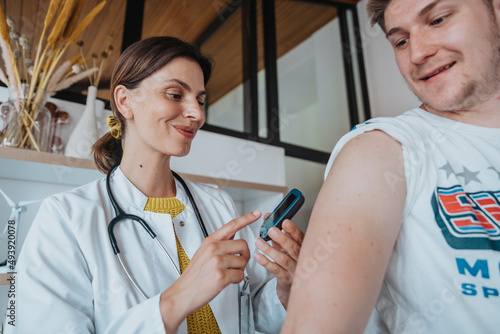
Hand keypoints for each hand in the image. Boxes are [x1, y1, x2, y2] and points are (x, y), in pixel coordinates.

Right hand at [160, 210, 261, 332]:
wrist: (183, 293)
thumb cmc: (194, 275)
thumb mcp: (203, 253)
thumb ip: (219, 244)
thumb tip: (234, 237)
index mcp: (210, 241)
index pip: (232, 225)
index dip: (246, 218)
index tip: (256, 213)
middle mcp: (213, 249)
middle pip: (243, 245)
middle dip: (244, 256)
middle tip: (236, 263)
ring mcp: (217, 261)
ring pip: (243, 261)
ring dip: (239, 270)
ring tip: (227, 273)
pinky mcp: (221, 275)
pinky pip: (240, 275)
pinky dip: (236, 280)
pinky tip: (226, 281)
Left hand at [254, 215, 303, 308]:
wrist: (293, 285)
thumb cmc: (291, 261)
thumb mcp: (287, 247)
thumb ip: (278, 234)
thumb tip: (268, 218)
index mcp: (304, 248)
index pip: (301, 238)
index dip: (293, 230)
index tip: (285, 222)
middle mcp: (302, 259)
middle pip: (294, 249)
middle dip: (282, 239)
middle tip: (271, 230)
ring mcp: (295, 270)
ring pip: (283, 260)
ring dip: (270, 250)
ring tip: (259, 242)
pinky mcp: (286, 279)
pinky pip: (276, 270)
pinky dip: (266, 263)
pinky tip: (258, 256)